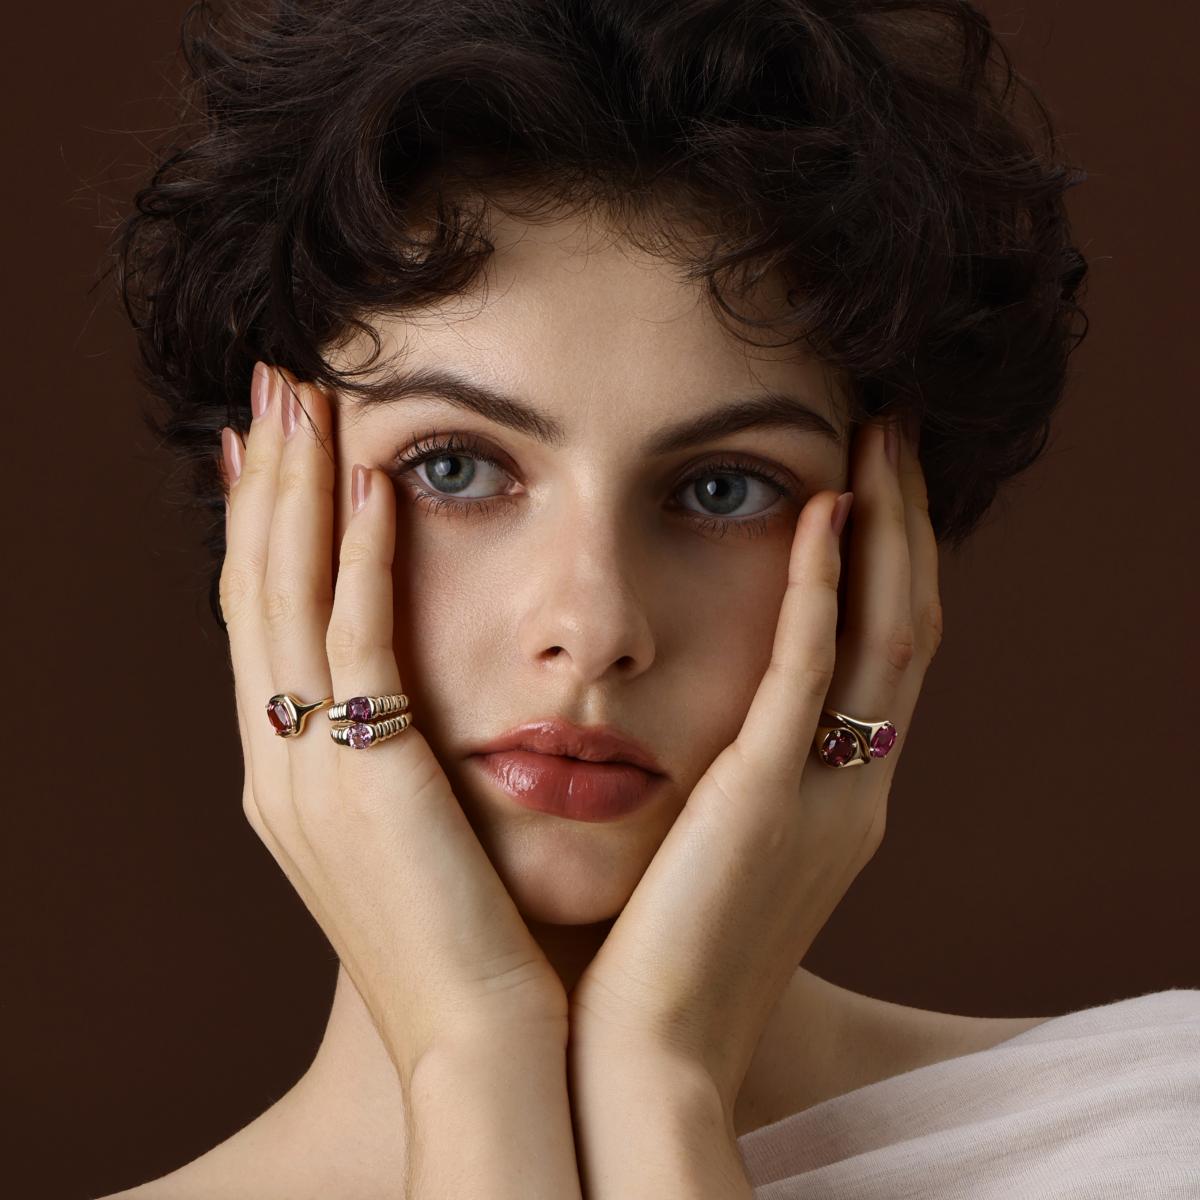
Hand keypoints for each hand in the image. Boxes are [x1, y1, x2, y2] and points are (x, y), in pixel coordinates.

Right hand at [219, 364, 566, 1080]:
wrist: (484, 1040)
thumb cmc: (468, 936)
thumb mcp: (412, 832)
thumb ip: (397, 756)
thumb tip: (414, 695)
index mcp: (287, 776)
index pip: (261, 622)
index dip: (258, 528)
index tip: (266, 448)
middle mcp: (277, 764)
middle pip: (254, 589)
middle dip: (260, 482)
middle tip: (270, 386)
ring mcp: (310, 771)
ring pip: (287, 597)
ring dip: (295, 490)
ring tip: (303, 396)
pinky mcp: (370, 777)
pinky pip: (356, 643)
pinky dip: (356, 560)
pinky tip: (375, 483)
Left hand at [567, 415, 939, 1112]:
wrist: (639, 1057)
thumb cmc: (653, 952)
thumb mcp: (709, 851)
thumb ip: (723, 778)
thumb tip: (685, 713)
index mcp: (836, 800)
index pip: (881, 657)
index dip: (886, 563)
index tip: (865, 480)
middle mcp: (855, 790)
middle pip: (906, 627)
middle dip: (905, 524)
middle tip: (890, 428)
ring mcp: (826, 794)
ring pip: (883, 635)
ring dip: (884, 529)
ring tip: (875, 437)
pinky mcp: (770, 800)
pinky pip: (811, 673)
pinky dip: (821, 589)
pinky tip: (818, 512)